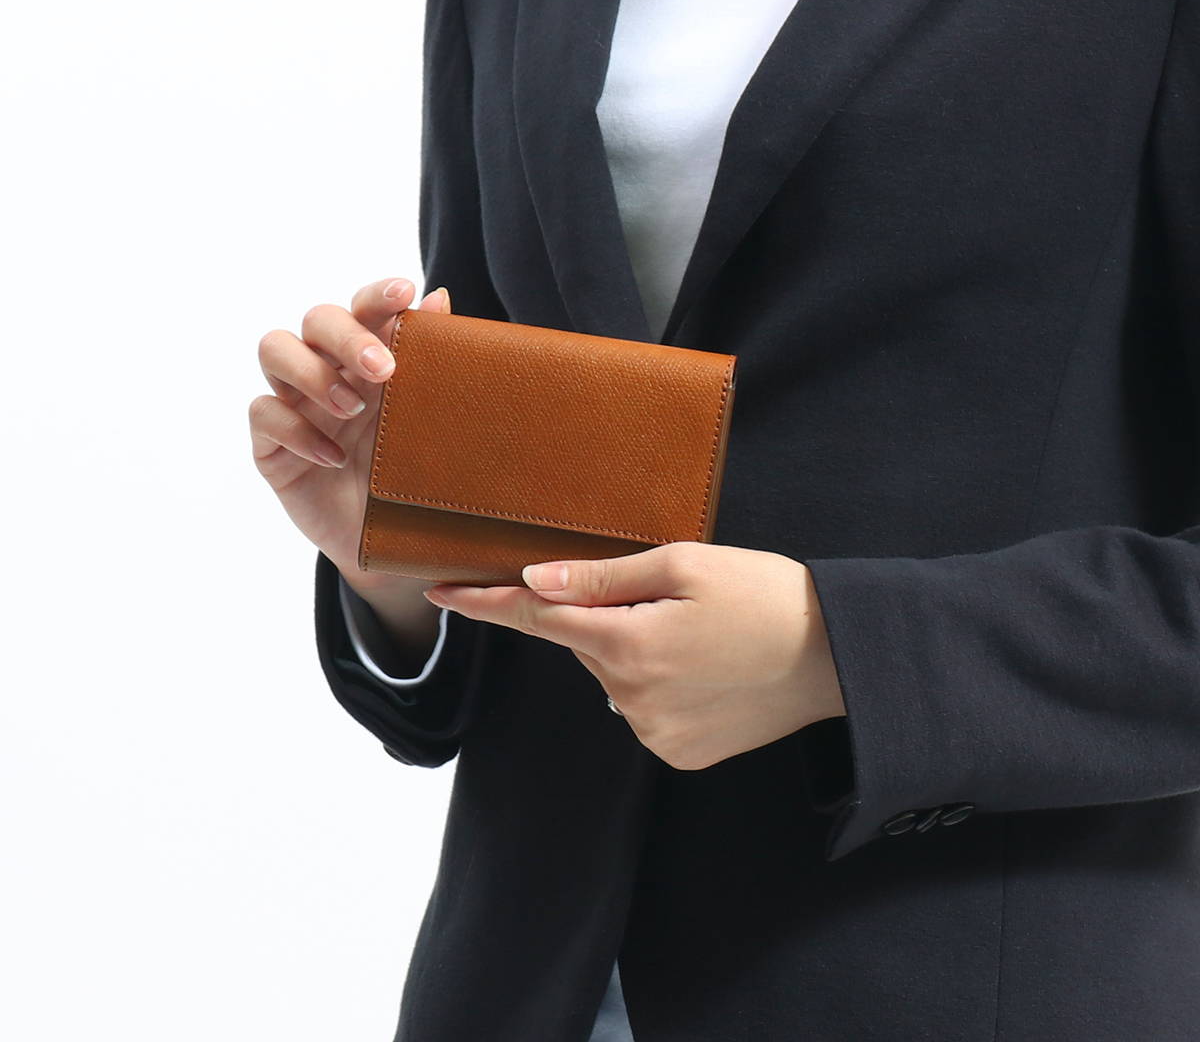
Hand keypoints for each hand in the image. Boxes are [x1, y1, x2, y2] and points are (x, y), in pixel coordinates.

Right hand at [249, 276, 452, 589]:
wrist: (387, 542)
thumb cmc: (409, 473)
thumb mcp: (427, 422)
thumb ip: (432, 361)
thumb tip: (439, 296)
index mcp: (369, 356)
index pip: (365, 308)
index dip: (378, 295)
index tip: (405, 292)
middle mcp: (327, 368)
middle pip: (316, 318)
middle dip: (347, 336)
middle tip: (383, 370)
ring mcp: (295, 401)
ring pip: (274, 348)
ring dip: (314, 372)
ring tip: (354, 410)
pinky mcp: (270, 441)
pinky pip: (264, 413)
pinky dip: (298, 430)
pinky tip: (334, 457)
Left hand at [422, 542, 846, 769]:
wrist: (835, 655)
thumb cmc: (763, 595)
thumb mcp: (685, 564)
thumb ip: (603, 577)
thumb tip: (535, 580)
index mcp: (627, 644)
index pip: (535, 620)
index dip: (484, 603)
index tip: (441, 592)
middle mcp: (631, 698)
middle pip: (583, 645)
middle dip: (603, 616)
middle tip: (665, 597)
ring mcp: (655, 733)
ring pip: (613, 676)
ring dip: (633, 650)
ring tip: (698, 633)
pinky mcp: (679, 753)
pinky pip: (642, 708)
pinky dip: (657, 683)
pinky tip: (703, 667)